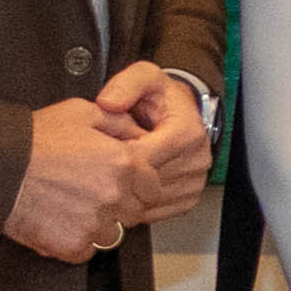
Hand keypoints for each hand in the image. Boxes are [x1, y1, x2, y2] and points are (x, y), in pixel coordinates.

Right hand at [6, 96, 171, 260]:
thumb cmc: (33, 139)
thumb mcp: (80, 113)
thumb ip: (118, 122)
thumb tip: (139, 133)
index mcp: (123, 163)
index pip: (152, 188)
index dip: (137, 187)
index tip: (120, 185)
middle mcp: (114, 195)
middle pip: (134, 213)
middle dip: (119, 207)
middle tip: (89, 194)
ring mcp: (95, 222)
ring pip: (112, 235)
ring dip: (97, 226)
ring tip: (70, 207)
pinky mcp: (72, 244)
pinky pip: (86, 251)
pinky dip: (74, 242)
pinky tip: (58, 222)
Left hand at [89, 58, 214, 214]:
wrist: (180, 114)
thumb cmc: (161, 99)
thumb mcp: (144, 78)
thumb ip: (125, 85)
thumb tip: (109, 103)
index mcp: (187, 131)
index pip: (144, 156)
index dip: (114, 156)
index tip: (97, 152)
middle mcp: (197, 160)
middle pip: (146, 182)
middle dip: (116, 178)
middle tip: (93, 171)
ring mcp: (194, 182)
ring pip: (149, 201)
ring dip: (124, 197)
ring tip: (104, 183)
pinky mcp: (188, 198)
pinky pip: (156, 212)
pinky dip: (134, 208)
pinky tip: (120, 193)